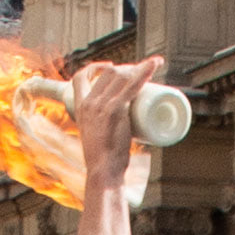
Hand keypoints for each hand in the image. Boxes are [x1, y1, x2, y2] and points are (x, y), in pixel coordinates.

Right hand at [72, 57, 163, 189]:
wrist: (103, 171)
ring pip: (121, 75)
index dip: (95, 68)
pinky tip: (155, 64)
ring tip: (153, 70)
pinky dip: (145, 71)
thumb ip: (100, 129)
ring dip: (139, 68)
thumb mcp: (95, 137)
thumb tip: (117, 129)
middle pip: (108, 73)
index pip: (80, 77)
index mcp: (79, 108)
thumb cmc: (103, 159)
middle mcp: (89, 103)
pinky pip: (133, 85)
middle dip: (126, 68)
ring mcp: (102, 105)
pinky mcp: (116, 110)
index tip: (110, 67)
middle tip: (141, 76)